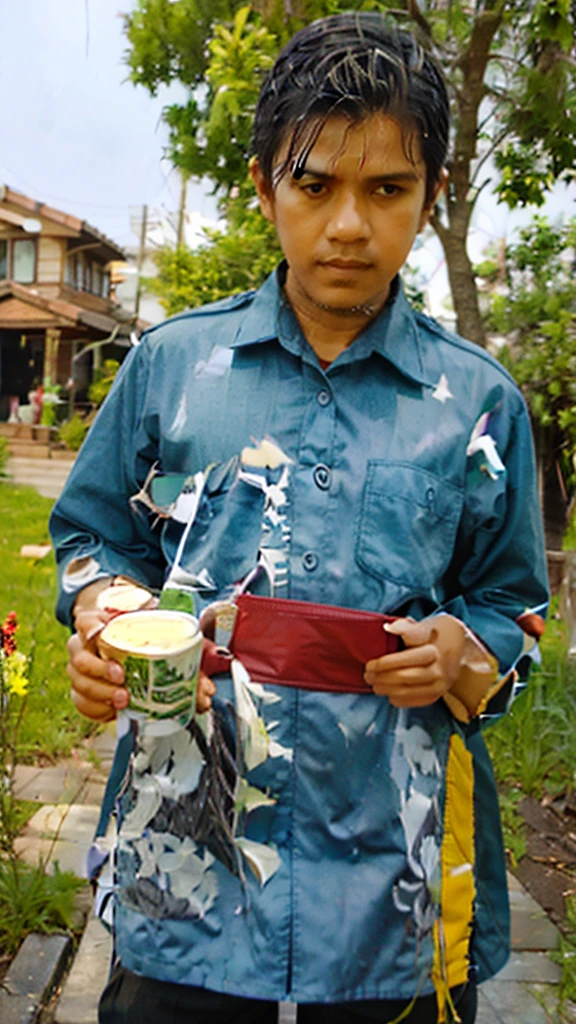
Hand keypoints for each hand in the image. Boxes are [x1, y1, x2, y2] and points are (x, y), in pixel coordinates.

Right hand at [68, 584, 217, 719]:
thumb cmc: (149, 639)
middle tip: (122, 677)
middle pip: (79, 657)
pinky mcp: (84, 692)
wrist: (137, 650)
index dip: (91, 628)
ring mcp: (82, 670)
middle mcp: (86, 646)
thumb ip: (189, 659)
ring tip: (123, 699)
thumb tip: (206, 692)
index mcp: (104, 624)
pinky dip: (97, 709)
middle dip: (100, 670)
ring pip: (79, 683)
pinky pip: (82, 703)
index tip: (102, 633)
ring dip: (100, 693)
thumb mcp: (169, 639)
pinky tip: (114, 710)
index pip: (85, 621)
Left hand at [364, 617, 451, 708]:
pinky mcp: (437, 695)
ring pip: (406, 691)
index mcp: (434, 650)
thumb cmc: (436, 635)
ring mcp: (440, 684)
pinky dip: (398, 698)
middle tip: (368, 674)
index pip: (406, 659)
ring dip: (386, 689)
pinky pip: (413, 701)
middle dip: (381, 677)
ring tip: (374, 683)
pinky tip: (388, 692)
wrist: (460, 647)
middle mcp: (439, 669)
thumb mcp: (423, 626)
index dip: (385, 662)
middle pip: (404, 677)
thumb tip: (388, 628)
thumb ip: (406, 628)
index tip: (370, 663)